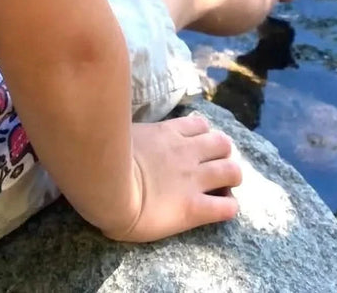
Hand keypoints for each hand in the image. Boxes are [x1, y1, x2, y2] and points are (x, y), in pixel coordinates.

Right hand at [101, 115, 241, 242]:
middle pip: (223, 144)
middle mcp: (186, 153)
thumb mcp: (122, 132)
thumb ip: (135, 132)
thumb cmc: (104, 157)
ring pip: (232, 171)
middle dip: (223, 154)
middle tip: (214, 167)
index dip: (204, 135)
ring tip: (224, 187)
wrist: (106, 186)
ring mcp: (193, 180)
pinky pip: (226, 208)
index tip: (198, 146)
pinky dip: (229, 208)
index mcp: (168, 133)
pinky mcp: (194, 208)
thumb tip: (126, 130)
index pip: (200, 125)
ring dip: (232, 178)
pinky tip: (222, 210)